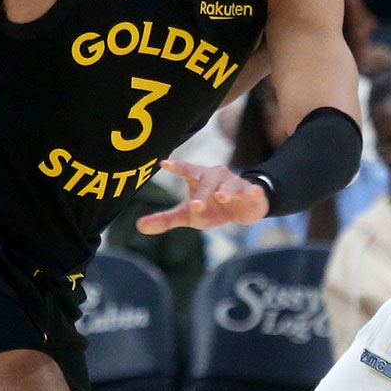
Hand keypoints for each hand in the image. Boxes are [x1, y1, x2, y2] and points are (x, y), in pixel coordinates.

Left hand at [134, 159, 267, 234]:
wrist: (242, 210)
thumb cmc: (211, 208)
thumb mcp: (188, 215)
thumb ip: (165, 219)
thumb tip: (138, 226)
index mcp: (198, 178)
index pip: (186, 170)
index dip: (176, 167)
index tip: (164, 164)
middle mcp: (216, 176)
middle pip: (207, 182)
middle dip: (201, 193)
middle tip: (194, 206)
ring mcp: (234, 183)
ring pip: (229, 184)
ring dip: (225, 191)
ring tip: (221, 197)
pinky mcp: (250, 192)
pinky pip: (251, 190)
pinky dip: (251, 191)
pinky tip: (252, 193)